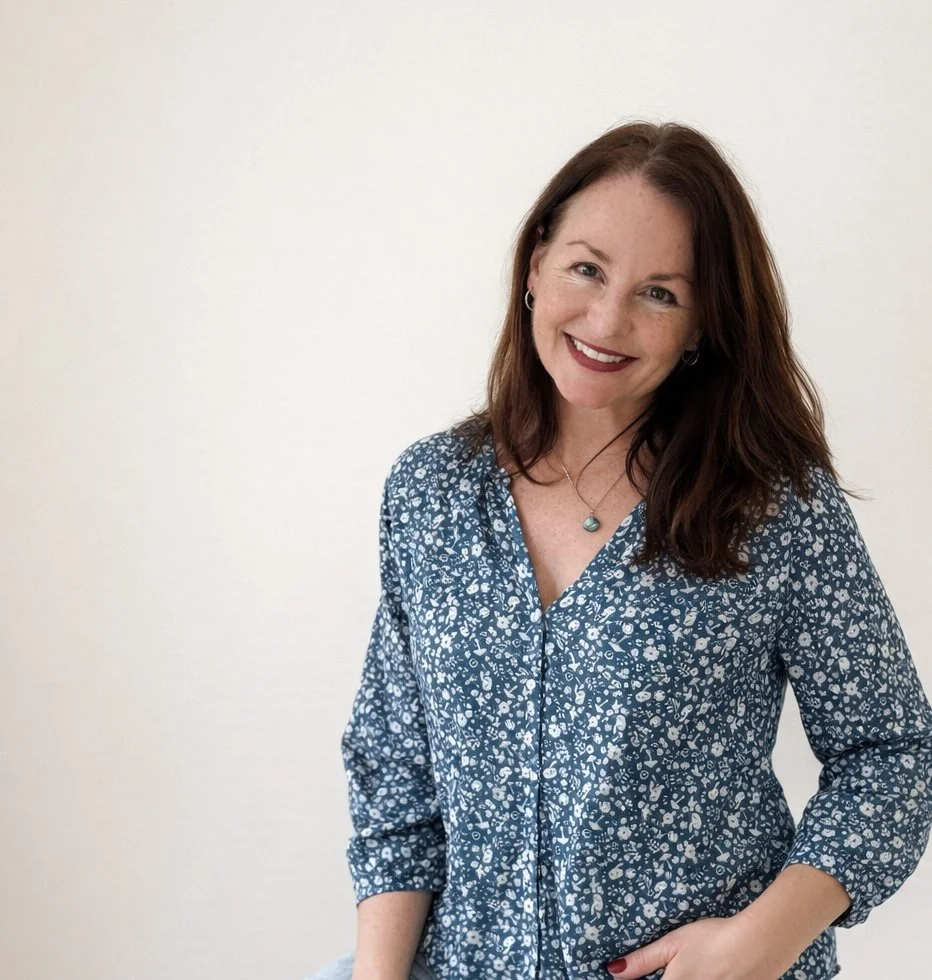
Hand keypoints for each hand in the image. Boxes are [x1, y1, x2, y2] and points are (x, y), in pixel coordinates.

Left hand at [605, 914, 780, 979]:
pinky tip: (705, 972)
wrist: (758, 945)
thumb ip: (643, 960)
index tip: (640, 976)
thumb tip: (613, 971)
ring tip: (694, 967)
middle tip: (672, 968)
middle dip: (660, 979)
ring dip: (683, 978)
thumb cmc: (711, 939)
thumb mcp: (672, 944)